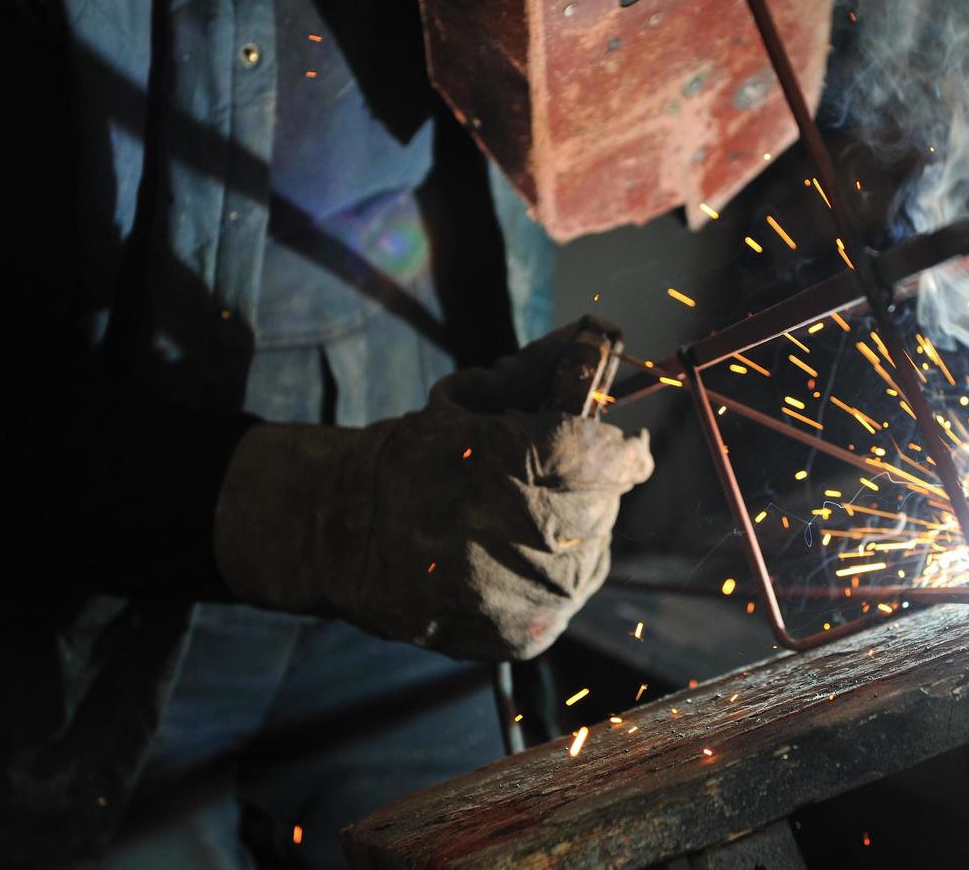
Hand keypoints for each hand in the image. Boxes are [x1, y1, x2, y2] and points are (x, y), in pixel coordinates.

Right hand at [213, 325, 652, 660]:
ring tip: (533, 517)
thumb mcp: (470, 400)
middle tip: (562, 477)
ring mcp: (518, 593)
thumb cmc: (413, 456)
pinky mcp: (519, 636)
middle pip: (605, 504)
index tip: (626, 444)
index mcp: (502, 462)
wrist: (341, 532)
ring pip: (596, 553)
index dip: (621, 447)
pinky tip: (523, 557)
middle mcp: (515, 533)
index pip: (604, 454)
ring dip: (581, 530)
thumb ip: (540, 371)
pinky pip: (571, 598)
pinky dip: (559, 574)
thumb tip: (599, 334)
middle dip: (596, 485)